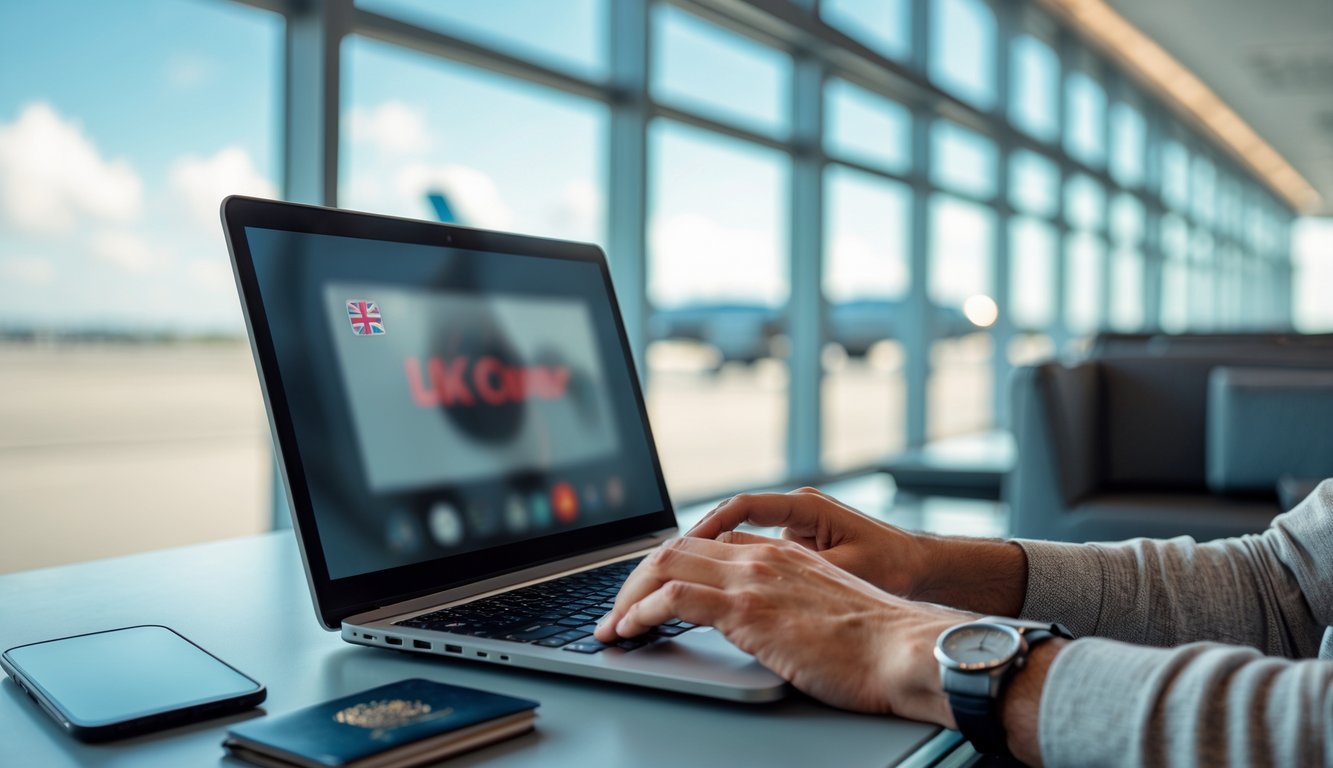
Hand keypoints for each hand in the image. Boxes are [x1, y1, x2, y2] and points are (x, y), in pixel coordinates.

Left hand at [594, 533, 968, 721]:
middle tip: (616, 611)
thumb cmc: (875, 643)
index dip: (666, 567)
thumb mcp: (824, 607)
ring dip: (628, 596)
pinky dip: (640, 613)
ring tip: (613, 626)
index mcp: (780, 553)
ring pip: (666, 566)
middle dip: (635, 579)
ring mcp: (753, 579)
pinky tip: (629, 631)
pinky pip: (673, 599)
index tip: (645, 593)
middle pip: (675, 549)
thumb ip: (789, 601)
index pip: (704, 543)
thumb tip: (766, 622)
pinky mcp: (747, 609)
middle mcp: (761, 556)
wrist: (904, 650)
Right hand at [686, 487, 928, 597]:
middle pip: (730, 518)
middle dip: (695, 542)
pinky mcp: (796, 544)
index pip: (742, 507)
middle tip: (662, 567)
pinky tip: (710, 588)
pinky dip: (729, 564)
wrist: (921, 568)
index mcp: (805, 507)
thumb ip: (802, 566)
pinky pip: (751, 548)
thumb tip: (756, 575)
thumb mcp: (846, 569)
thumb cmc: (892, 566)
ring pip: (737, 534)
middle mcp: (795, 510)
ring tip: (675, 579)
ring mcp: (794, 526)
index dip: (708, 527)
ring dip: (708, 555)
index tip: (684, 547)